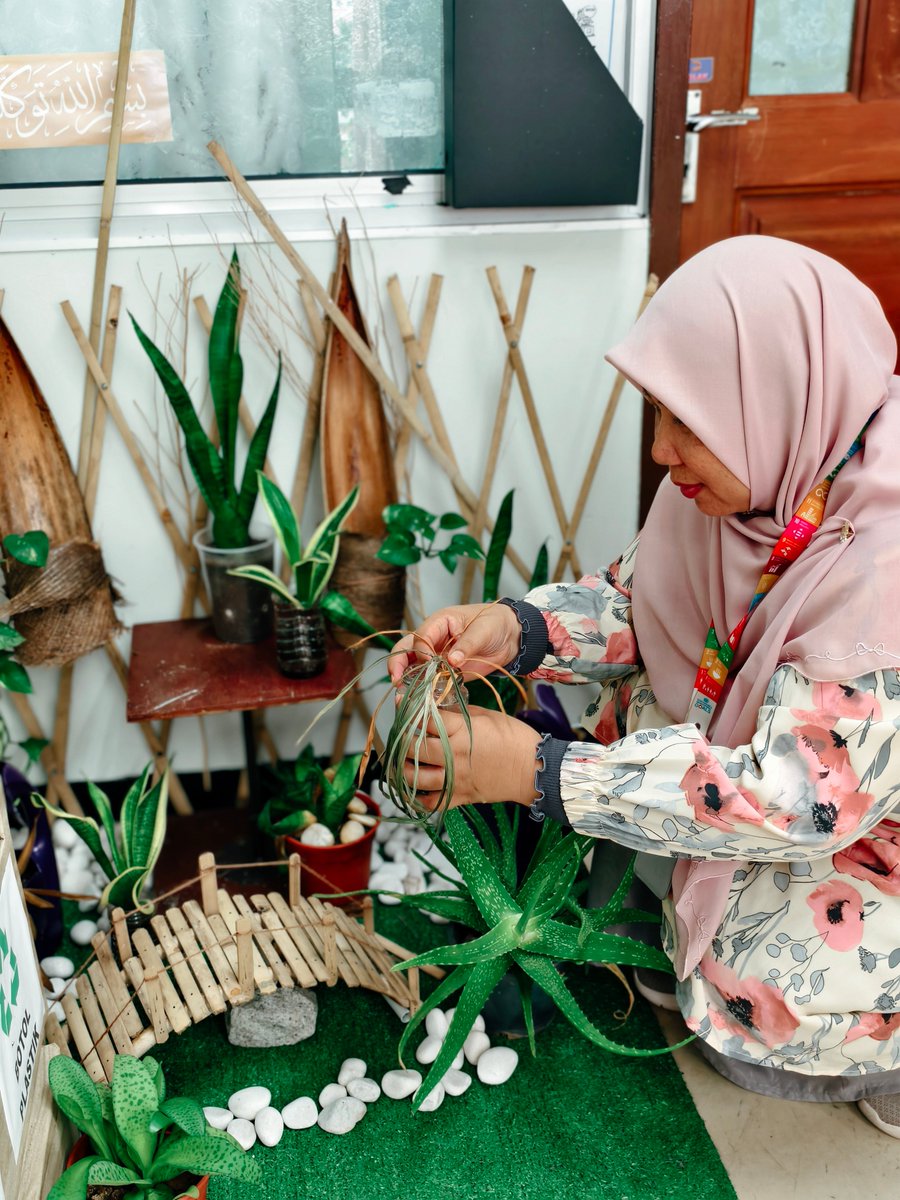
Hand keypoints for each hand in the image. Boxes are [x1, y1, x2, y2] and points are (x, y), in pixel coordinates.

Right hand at [389, 604, 520, 685]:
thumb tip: (452, 660)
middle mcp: (434, 638)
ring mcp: (437, 654)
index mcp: (440, 621)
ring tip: (402, 691)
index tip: (430, 663)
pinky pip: (428, 678)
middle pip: (407, 648)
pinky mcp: (444, 670)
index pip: (421, 636)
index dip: (422, 650)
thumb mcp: (484, 630)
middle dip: (399, 663)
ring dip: (406, 676)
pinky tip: (419, 696)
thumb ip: (467, 644)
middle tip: (396, 679)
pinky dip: (422, 686)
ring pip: (413, 664)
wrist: (510, 637)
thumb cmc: (496, 623)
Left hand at [403, 705, 540, 810]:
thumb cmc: (516, 739)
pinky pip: (434, 803)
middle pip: (415, 748)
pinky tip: (413, 791)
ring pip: (417, 778)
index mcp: (462, 731)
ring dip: (402, 770)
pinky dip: (419, 799)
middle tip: (398, 733)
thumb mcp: (489, 716)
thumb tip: (441, 707)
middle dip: (402, 739)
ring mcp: (456, 778)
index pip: (426, 719)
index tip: (401, 702)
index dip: (410, 709)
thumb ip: (461, 712)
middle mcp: (454, 755)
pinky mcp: (461, 796)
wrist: (535, 770)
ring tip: (399, 763)